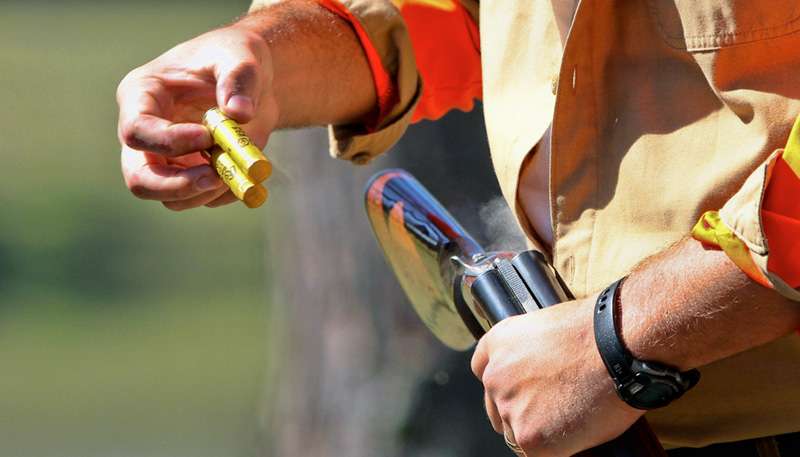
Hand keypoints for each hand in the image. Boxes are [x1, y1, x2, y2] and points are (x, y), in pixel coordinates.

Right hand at [116, 24, 277, 209]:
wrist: (253, 81)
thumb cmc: (235, 57)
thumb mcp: (240, 56)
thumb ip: (239, 79)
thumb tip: (239, 113)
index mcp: (141, 96)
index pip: (137, 130)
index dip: (169, 141)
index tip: (208, 136)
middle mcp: (146, 134)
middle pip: (140, 179)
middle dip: (177, 185)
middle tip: (214, 178)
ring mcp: (166, 160)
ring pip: (172, 198)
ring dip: (208, 192)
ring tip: (242, 165)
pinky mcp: (190, 175)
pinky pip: (202, 200)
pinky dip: (227, 194)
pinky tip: (248, 173)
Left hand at [471, 297, 642, 456]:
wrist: (616, 347)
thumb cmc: (596, 332)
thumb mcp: (548, 327)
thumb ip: (531, 353)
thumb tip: (539, 372)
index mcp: (498, 343)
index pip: (483, 370)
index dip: (505, 382)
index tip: (519, 388)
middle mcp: (495, 377)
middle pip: (498, 407)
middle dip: (521, 410)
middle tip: (554, 407)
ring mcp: (510, 409)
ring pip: (517, 432)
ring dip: (539, 430)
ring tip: (572, 414)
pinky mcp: (530, 438)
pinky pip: (537, 452)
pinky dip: (557, 447)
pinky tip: (576, 428)